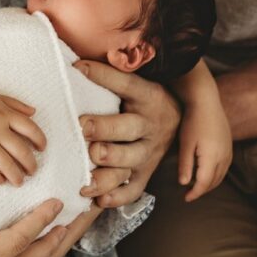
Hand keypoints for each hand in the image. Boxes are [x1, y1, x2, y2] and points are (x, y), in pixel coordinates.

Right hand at [0, 85, 46, 185]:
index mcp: (4, 113)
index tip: (42, 148)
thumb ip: (14, 104)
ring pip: (8, 165)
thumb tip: (33, 112)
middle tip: (32, 171)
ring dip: (17, 177)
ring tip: (19, 181)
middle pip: (22, 151)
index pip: (31, 129)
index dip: (40, 140)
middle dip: (31, 165)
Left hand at [76, 61, 180, 207]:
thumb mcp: (138, 82)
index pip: (125, 83)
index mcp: (148, 96)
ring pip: (129, 161)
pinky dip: (117, 196)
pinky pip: (134, 188)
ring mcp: (149, 151)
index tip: (78, 67)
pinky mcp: (146, 173)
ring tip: (85, 175)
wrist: (179, 122)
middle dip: (103, 128)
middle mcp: (150, 124)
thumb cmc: (142, 100)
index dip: (103, 75)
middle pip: (127, 127)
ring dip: (107, 169)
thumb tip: (77, 58)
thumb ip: (113, 74)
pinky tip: (98, 199)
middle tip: (82, 127)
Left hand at [176, 97, 232, 201]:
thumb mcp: (185, 144)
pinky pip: (224, 167)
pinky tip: (206, 172)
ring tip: (196, 185)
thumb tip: (183, 183)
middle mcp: (224, 157)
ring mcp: (228, 152)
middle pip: (214, 182)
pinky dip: (215, 175)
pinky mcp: (229, 146)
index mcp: (212, 158)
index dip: (195, 193)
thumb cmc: (193, 121)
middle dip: (202, 190)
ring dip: (209, 183)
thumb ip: (185, 165)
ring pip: (221, 176)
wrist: (207, 102)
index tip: (186, 198)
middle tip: (189, 194)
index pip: (204, 183)